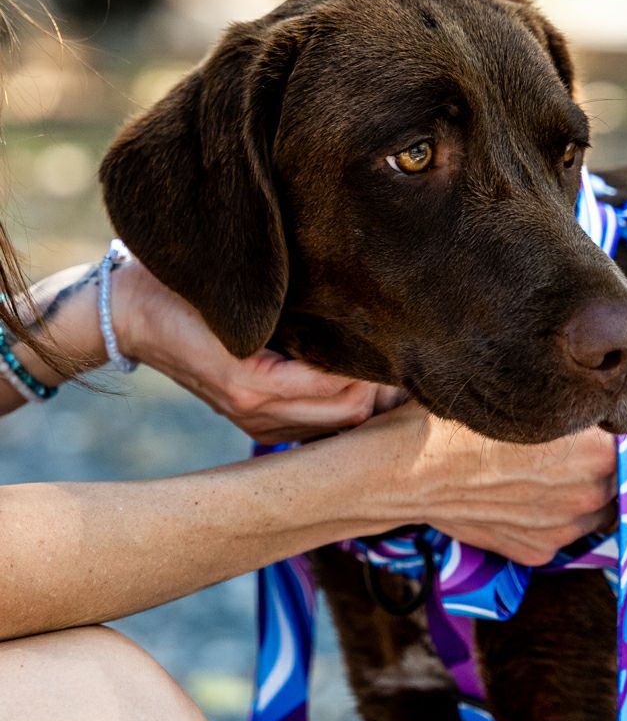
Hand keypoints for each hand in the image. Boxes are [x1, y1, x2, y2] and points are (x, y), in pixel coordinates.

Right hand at [115, 259, 401, 442]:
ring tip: (384, 366)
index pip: (340, 389)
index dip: (376, 370)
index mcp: (253, 381)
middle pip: (348, 416)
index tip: (395, 340)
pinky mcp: (252, 421)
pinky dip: (340, 410)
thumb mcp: (242, 296)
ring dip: (365, 402)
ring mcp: (253, 421)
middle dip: (381, 390)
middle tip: (399, 354)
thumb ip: (294, 313)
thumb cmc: (187, 292)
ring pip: (335, 427)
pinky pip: (313, 428)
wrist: (133, 314)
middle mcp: (256, 410)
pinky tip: (354, 382)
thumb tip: (356, 318)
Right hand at [360, 348, 626, 565]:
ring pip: (608, 494)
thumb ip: (601, 381)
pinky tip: (523, 479)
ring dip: (595, 472)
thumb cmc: (456, 417)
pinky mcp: (542, 549)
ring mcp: (568, 528)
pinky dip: (560, 502)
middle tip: (585, 413)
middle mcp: (593, 494)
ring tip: (552, 448)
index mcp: (600, 448)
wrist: (400, 473)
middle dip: (622, 435)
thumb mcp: (528, 384)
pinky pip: (570, 521)